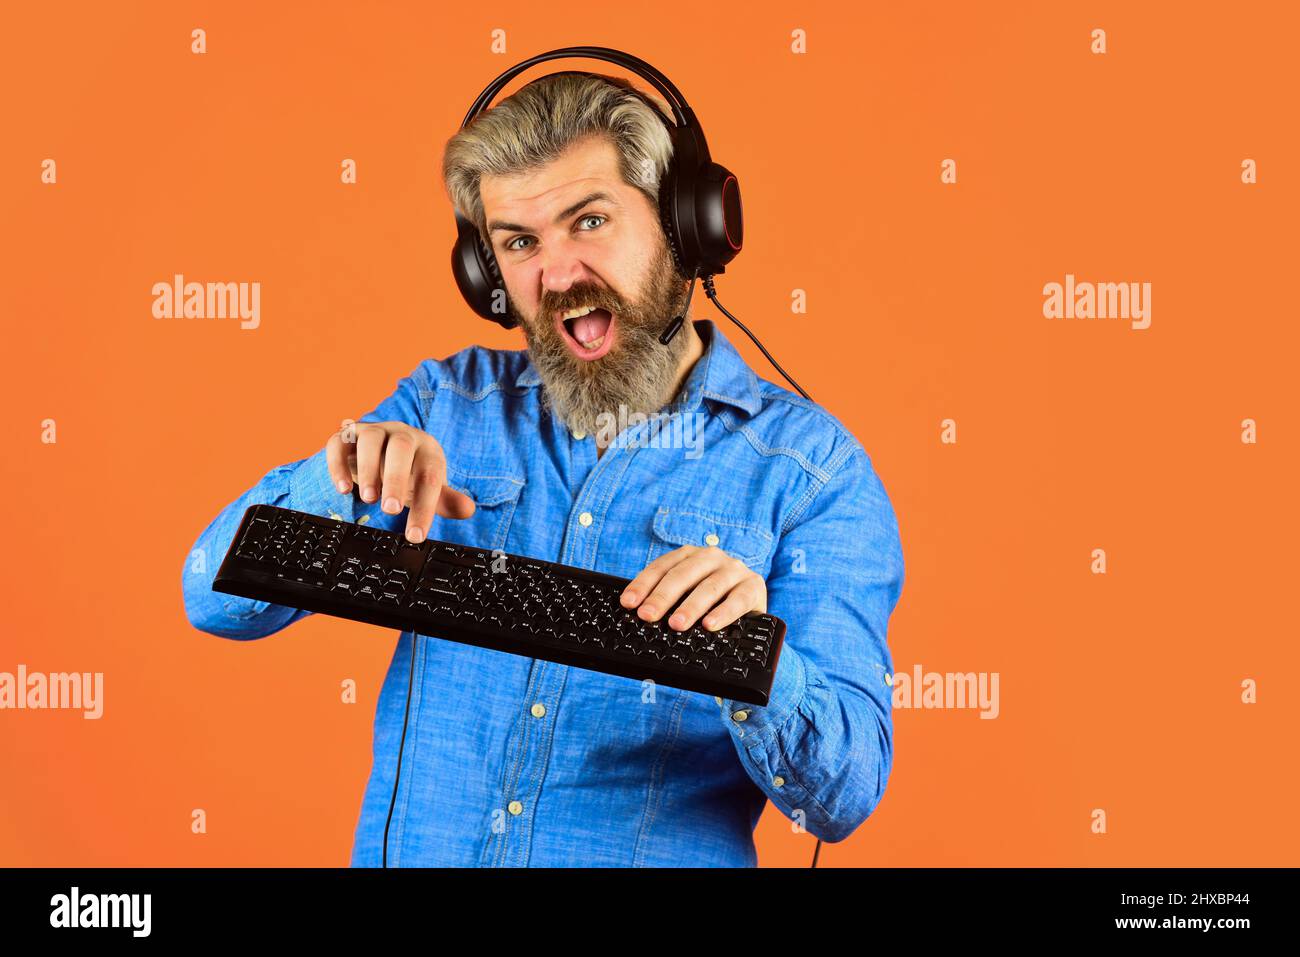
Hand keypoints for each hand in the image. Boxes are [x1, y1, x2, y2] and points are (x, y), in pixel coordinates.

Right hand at [325, 419, 475, 543]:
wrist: (381, 449)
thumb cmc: (407, 471)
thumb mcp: (426, 486)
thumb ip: (445, 500)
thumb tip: (468, 509)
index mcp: (426, 448)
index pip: (430, 475)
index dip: (425, 506)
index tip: (415, 536)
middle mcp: (401, 434)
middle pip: (401, 447)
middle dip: (396, 478)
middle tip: (391, 509)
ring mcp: (373, 431)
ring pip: (371, 440)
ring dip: (368, 469)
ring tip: (369, 499)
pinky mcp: (347, 436)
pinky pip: (339, 443)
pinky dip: (338, 465)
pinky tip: (343, 489)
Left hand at [619, 545, 766, 631]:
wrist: (752, 598)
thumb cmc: (712, 599)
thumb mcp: (688, 594)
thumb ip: (669, 600)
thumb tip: (641, 615)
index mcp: (691, 555)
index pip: (662, 567)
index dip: (643, 584)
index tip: (628, 602)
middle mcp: (712, 557)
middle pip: (683, 575)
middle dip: (662, 596)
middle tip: (647, 615)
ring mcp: (734, 569)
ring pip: (710, 587)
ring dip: (691, 606)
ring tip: (676, 624)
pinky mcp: (754, 585)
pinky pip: (738, 599)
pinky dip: (723, 613)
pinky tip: (710, 625)